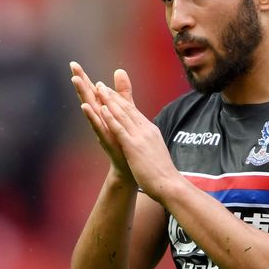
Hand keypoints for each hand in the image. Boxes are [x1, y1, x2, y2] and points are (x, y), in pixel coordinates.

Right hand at [70, 62, 133, 178]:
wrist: (129, 163)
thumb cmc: (124, 137)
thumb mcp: (124, 111)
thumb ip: (122, 92)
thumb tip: (119, 70)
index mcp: (103, 111)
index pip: (92, 91)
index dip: (84, 77)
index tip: (74, 63)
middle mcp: (99, 118)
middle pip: (87, 96)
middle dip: (80, 82)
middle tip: (72, 67)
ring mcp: (101, 128)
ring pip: (90, 109)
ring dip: (83, 95)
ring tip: (75, 80)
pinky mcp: (105, 138)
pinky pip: (97, 126)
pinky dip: (91, 116)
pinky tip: (85, 107)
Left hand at [94, 76, 177, 199]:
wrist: (169, 184)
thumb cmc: (162, 172)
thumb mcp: (155, 151)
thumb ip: (149, 141)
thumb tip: (147, 138)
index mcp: (150, 131)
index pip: (134, 112)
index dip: (121, 101)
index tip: (111, 92)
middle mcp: (146, 130)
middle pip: (127, 109)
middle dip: (113, 96)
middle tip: (101, 84)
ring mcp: (140, 137)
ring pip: (122, 115)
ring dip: (109, 101)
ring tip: (98, 88)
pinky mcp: (134, 146)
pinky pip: (120, 129)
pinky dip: (110, 117)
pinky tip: (102, 109)